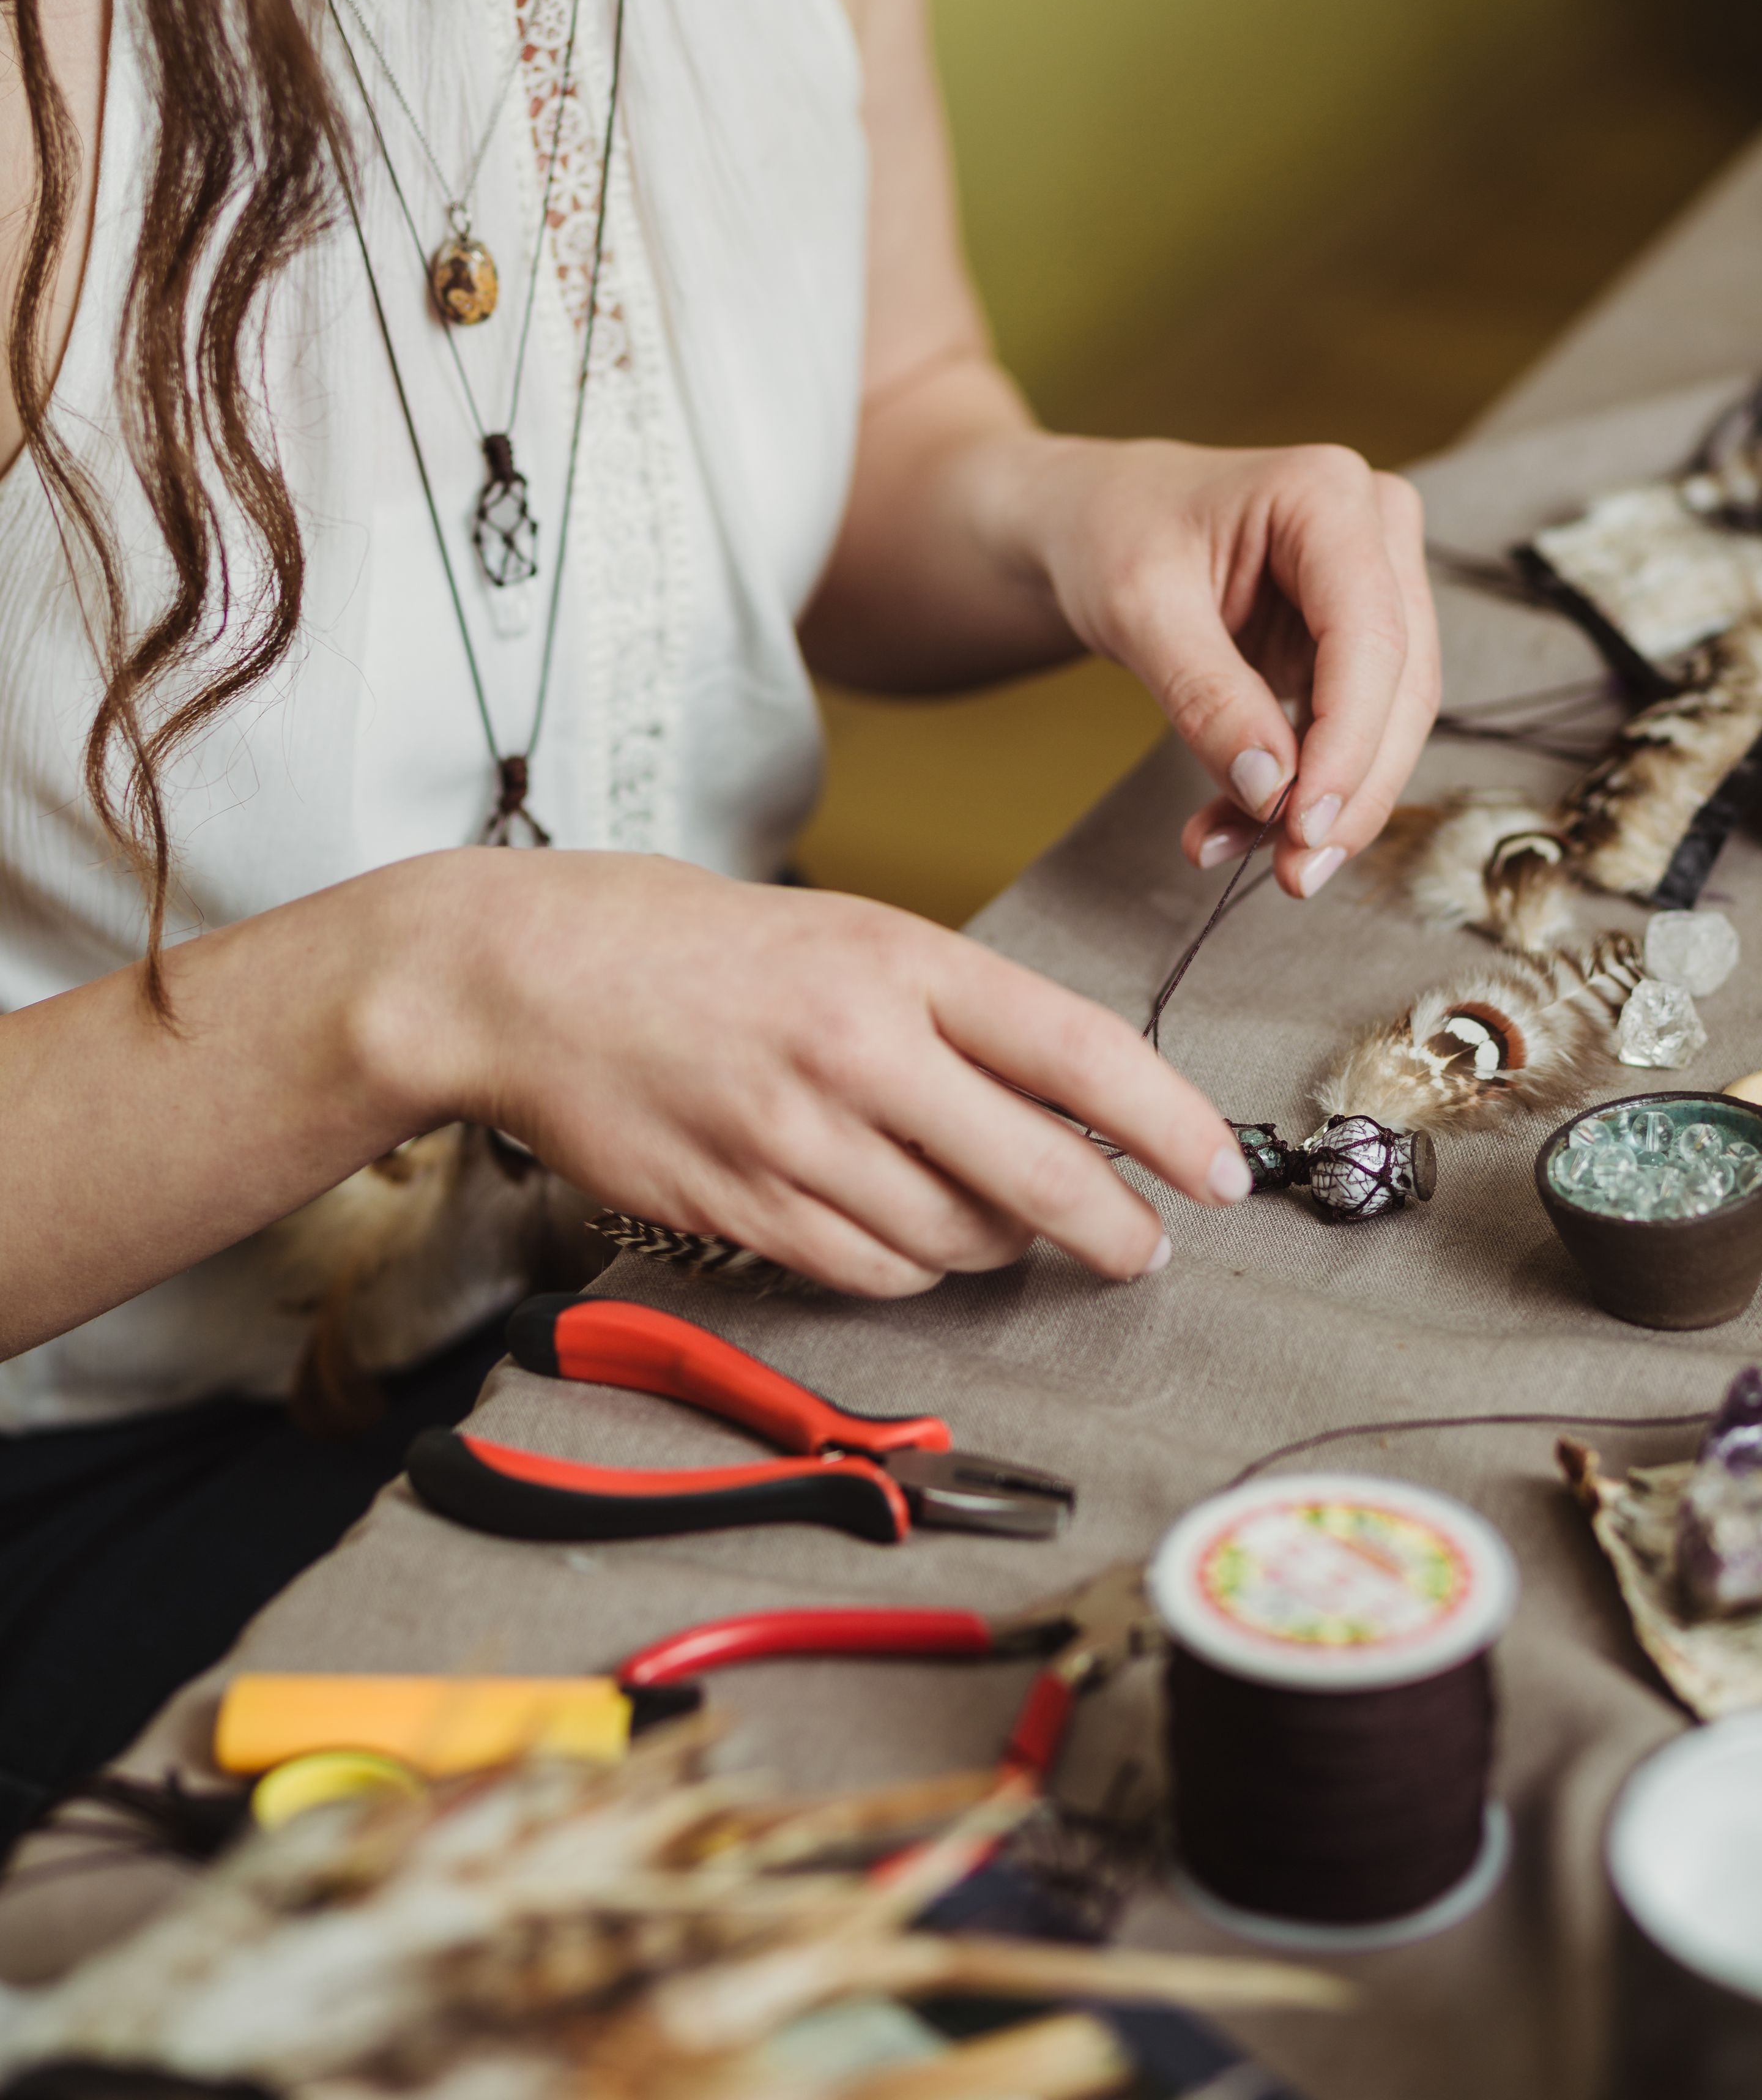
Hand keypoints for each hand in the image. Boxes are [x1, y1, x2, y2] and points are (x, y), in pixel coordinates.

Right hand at [412, 850, 1253, 1297]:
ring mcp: (794, 1136)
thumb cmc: (695, 945)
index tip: (1220, 1172)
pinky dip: (913, 1267)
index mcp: (897, 959)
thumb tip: (1071, 1109)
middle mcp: (856, 1048)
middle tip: (1142, 1249)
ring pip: (958, 1238)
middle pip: (1038, 1174)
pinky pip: (873, 1271)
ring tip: (998, 1218)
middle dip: (1114, 1229)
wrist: (529, 974)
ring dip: (1001, 1245)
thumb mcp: (846, 933)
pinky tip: (908, 1233)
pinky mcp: (741, 1204)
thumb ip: (955, 1016)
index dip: (1171, 1125)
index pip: (1079, 1052)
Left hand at [1013, 435, 1438, 896]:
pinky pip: (1345, 730)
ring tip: (1244, 858)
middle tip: (1296, 874)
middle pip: (1399, 685)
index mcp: (1327, 494)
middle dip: (1349, 791)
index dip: (1349, 742)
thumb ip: (1206, 695)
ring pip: (1385, 720)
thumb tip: (1272, 791)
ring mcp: (1372, 585)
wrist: (1089, 521)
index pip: (1370, 635)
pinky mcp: (1350, 641)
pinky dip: (1293, 788)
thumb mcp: (1136, 607)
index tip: (1304, 826)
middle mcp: (1374, 529)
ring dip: (1322, 803)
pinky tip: (1236, 830)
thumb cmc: (1108, 533)